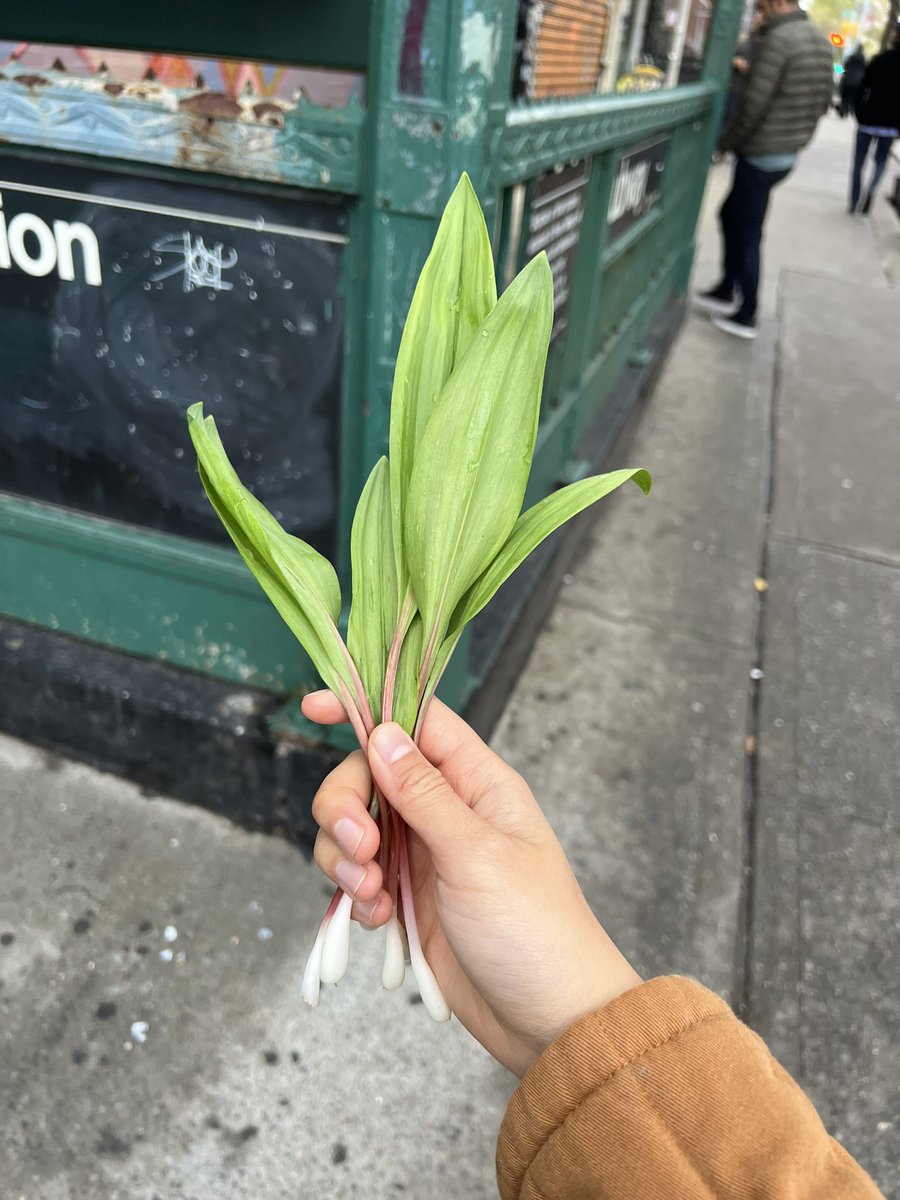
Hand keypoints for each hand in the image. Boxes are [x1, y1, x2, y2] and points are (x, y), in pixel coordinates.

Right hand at [302, 692, 640, 1076]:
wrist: (547, 1022)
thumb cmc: (535, 932)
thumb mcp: (478, 856)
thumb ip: (424, 794)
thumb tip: (384, 734)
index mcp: (478, 783)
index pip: (417, 721)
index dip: (366, 709)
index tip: (311, 708)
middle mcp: (447, 810)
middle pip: (369, 774)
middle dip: (346, 806)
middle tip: (360, 849)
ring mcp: (424, 854)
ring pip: (354, 826)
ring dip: (344, 855)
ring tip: (371, 893)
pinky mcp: (407, 897)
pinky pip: (358, 875)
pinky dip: (354, 892)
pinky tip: (376, 919)